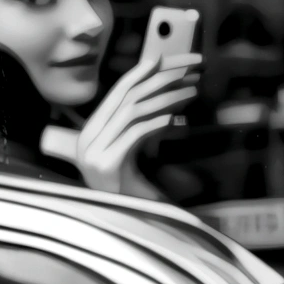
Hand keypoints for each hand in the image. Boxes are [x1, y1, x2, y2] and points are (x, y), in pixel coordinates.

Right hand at [75, 52, 200, 196]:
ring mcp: (94, 151)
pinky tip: (177, 118)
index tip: (170, 58)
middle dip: (162, 77)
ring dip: (166, 97)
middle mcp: (89, 138)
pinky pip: (133, 135)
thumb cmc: (132, 189)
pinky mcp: (107, 165)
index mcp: (93, 130)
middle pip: (128, 95)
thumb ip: (143, 124)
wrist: (123, 224)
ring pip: (132, 111)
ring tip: (193, 90)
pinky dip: (156, 123)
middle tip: (193, 67)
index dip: (144, 71)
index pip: (120, 90)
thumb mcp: (135, 150)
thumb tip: (168, 94)